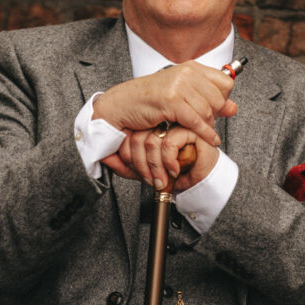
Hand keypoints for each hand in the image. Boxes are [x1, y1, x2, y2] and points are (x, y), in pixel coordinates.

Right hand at [92, 61, 236, 148]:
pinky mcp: (171, 102)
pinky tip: (211, 140)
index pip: (225, 82)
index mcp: (190, 67)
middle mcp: (186, 73)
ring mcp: (178, 86)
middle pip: (219, 98)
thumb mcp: (183, 97)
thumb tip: (234, 108)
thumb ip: (209, 101)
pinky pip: (197, 121)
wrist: (123, 105)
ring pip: (208, 111)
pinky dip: (206, 133)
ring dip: (208, 126)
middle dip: (216, 115)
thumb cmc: (151, 101)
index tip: (217, 109)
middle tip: (208, 124)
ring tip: (203, 131)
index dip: (224, 99)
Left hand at [103, 125, 218, 191]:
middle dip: (141, 167)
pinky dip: (169, 161)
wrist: (200, 181)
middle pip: (135, 140)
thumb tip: (103, 158)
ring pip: (149, 142)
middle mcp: (158, 124)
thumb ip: (124, 166)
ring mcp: (173, 123)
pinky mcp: (188, 128)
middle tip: (152, 180)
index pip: (126, 138)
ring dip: (155, 167)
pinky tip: (175, 170)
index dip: (129, 160)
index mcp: (146, 129)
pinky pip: (168, 143)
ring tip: (163, 178)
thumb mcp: (143, 172)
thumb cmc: (175, 175)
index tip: (139, 175)